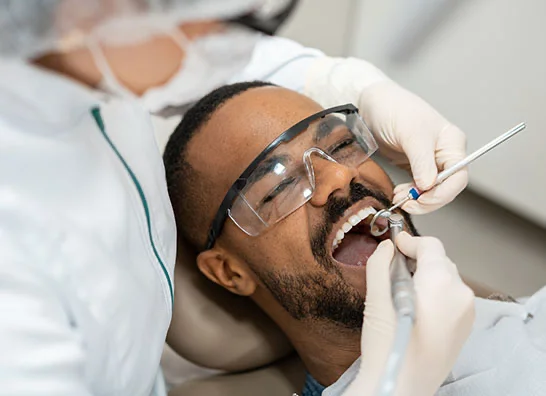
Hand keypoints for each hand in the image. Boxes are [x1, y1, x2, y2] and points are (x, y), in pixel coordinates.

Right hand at [344, 234, 474, 395]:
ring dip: (426, 276)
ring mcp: (466, 314)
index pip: (431, 246)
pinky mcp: (464, 328)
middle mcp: (460, 295)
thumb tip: (386, 248)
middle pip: (440, 261)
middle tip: (393, 267)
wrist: (401, 387)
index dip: (410, 241)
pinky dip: (435, 294)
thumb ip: (380, 266)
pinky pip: (451, 299)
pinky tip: (415, 308)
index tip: (395, 243)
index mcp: (441, 283)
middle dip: (418, 259)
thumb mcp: (377, 301)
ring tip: (402, 290)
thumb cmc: (389, 348)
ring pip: (447, 280)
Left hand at [358, 81, 467, 213]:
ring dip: (417, 199)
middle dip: (427, 200)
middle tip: (407, 204)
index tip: (422, 199)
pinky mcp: (414, 166)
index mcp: (452, 144)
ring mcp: (429, 161)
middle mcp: (444, 154)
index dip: (443, 193)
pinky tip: (399, 193)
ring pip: (431, 190)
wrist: (372, 104)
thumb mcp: (411, 135)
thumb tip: (429, 185)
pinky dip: (410, 194)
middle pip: (446, 188)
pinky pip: (418, 187)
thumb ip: (422, 162)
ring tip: (399, 198)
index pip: (458, 177)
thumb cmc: (395, 109)